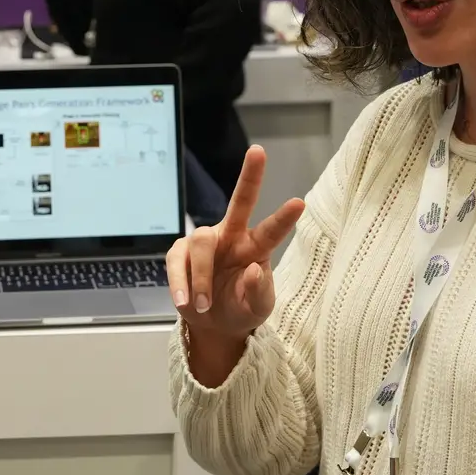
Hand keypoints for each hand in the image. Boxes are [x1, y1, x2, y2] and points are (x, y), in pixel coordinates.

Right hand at [167, 146, 304, 340]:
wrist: (212, 322)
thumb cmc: (241, 308)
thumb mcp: (256, 309)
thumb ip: (257, 291)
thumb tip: (252, 269)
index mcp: (256, 248)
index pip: (271, 230)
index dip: (283, 218)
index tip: (298, 203)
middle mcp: (231, 236)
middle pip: (240, 201)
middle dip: (250, 176)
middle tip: (258, 152)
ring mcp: (204, 242)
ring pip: (201, 242)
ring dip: (201, 277)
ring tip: (204, 304)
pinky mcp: (181, 253)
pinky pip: (177, 260)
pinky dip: (180, 282)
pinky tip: (185, 301)